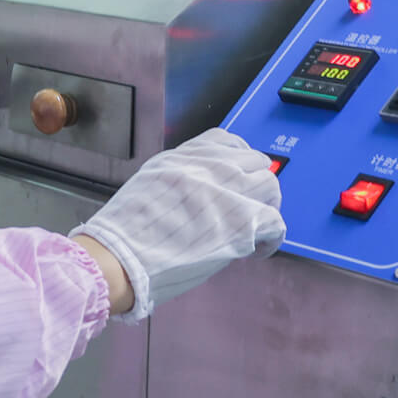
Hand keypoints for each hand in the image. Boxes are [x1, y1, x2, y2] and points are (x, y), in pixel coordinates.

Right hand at [71, 127, 283, 321]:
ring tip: (256, 228)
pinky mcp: (242, 222)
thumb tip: (202, 192)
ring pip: (270, 186)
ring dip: (266, 206)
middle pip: (255, 161)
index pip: (226, 141)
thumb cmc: (126, 229)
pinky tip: (258, 251)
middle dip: (255, 183)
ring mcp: (229, 191)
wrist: (120, 255)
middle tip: (248, 207)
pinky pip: (276, 223)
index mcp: (184, 156)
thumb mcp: (148, 183)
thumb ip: (179, 179)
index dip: (237, 160)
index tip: (236, 178)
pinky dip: (271, 239)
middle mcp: (210, 166)